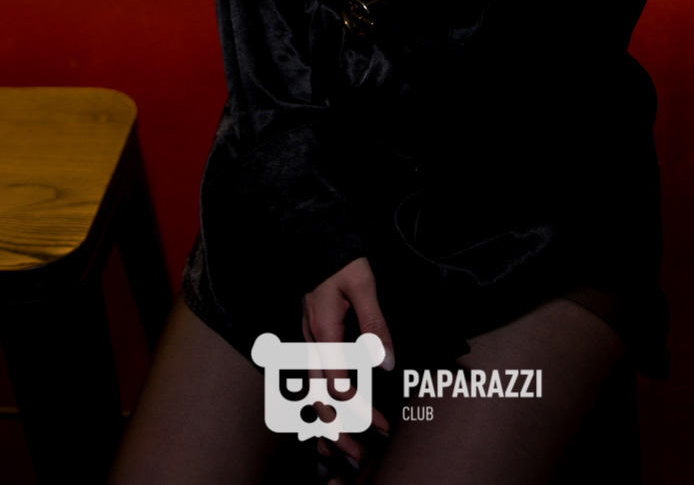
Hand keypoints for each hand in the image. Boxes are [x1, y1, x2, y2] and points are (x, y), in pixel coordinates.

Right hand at [303, 256, 394, 476]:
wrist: (316, 237)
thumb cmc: (342, 259)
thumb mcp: (363, 284)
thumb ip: (375, 323)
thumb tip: (387, 363)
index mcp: (323, 331)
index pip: (337, 385)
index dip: (360, 410)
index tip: (382, 426)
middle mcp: (310, 342)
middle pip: (316, 399)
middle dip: (336, 432)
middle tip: (358, 456)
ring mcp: (307, 341)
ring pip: (310, 393)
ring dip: (327, 424)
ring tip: (346, 448)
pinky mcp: (310, 339)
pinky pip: (311, 380)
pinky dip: (321, 405)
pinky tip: (335, 418)